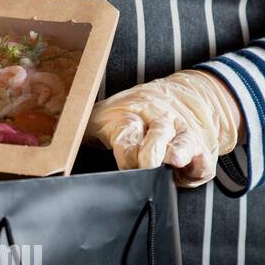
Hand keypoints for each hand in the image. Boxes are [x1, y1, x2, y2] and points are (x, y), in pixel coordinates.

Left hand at [86, 70, 243, 187]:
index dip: (126, 148)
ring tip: (173, 159)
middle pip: (158, 134)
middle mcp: (160, 122)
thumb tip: (60, 148)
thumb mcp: (107, 112)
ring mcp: (183, 135)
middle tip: (145, 166)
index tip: (124, 164)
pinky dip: (200, 165)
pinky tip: (192, 169)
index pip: (128, 130)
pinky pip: (204, 159)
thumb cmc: (137, 112)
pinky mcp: (202, 150)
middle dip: (151, 151)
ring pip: (184, 142)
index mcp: (133, 115)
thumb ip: (84, 130)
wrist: (189, 95)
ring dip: (179, 150)